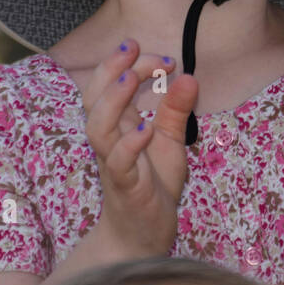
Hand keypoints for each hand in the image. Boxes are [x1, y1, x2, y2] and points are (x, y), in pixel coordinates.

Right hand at [80, 39, 198, 259]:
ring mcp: (113, 163)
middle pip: (94, 99)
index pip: (111, 84)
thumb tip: (189, 76)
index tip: (162, 56)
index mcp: (118, 125)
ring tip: (131, 79)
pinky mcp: (124, 186)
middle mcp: (109, 141)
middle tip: (136, 49)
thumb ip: (175, 110)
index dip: (129, 64)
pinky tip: (147, 129)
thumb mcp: (169, 141)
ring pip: (97, 128)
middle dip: (111, 70)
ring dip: (113, 101)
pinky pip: (117, 163)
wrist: (143, 235)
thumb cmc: (152, 184)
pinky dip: (129, 144)